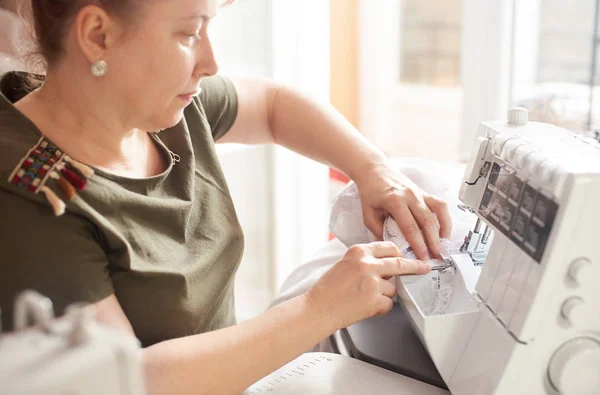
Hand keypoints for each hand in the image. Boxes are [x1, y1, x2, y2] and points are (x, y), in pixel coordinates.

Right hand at [305, 242, 430, 329]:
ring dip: (385, 294)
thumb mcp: (345, 263)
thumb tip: (388, 264)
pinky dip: (381, 308)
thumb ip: (365, 260)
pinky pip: (389, 304)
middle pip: (399, 264)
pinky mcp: (375, 300)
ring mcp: (372, 282)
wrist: (318, 308)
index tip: (408, 256)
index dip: (399, 253)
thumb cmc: (328, 289)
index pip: (388, 247)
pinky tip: (366, 307)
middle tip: (424, 267)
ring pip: (393, 287)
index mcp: (358, 251)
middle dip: (415, 266)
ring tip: (365, 297)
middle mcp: (367, 264)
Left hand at [354, 162, 451, 259]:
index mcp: (395, 201)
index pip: (410, 227)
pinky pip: (440, 205)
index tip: (422, 258)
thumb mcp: (368, 214)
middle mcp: (410, 196)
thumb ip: (379, 231)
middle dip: (433, 242)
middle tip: (437, 257)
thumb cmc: (370, 192)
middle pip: (427, 221)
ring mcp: (419, 193)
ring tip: (443, 245)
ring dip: (443, 230)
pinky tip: (444, 231)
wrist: (374, 171)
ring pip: (438, 212)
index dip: (418, 244)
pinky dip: (445, 218)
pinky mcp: (424, 192)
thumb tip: (393, 247)